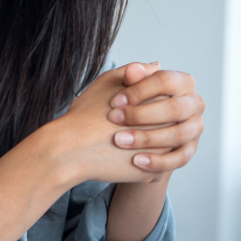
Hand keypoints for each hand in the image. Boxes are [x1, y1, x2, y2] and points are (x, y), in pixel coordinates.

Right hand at [50, 65, 170, 184]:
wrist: (71, 150)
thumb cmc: (86, 114)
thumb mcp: (110, 81)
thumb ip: (137, 71)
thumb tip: (157, 66)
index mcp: (160, 100)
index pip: (168, 98)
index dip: (147, 102)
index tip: (128, 107)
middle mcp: (167, 127)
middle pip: (169, 124)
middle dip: (152, 124)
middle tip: (126, 126)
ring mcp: (162, 153)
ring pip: (165, 147)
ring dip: (151, 144)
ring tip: (125, 141)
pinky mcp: (152, 173)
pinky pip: (155, 167)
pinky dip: (143, 162)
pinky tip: (124, 157)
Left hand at [107, 64, 204, 174]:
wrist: (129, 131)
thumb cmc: (128, 103)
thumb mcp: (124, 86)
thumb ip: (130, 77)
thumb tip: (134, 69)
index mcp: (183, 82)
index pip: (165, 81)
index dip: (139, 90)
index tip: (114, 101)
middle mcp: (195, 103)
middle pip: (174, 108)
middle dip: (141, 115)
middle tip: (114, 119)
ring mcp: (195, 127)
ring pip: (178, 134)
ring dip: (147, 138)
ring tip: (120, 141)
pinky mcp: (190, 149)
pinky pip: (180, 158)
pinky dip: (158, 161)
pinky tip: (136, 161)